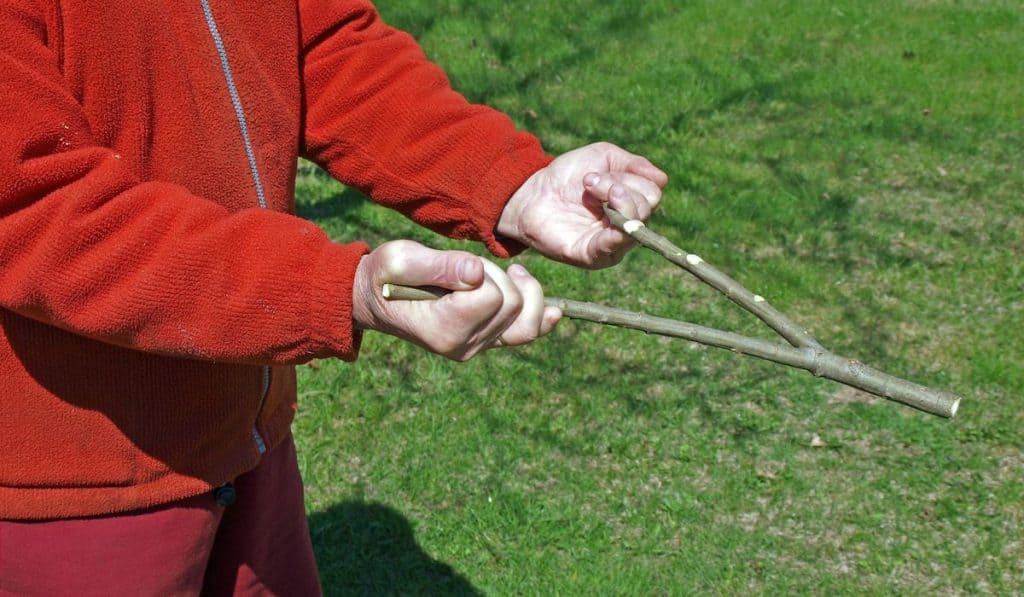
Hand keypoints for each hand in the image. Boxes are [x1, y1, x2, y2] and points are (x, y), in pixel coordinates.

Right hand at [352, 240, 560, 360]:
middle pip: (512, 305)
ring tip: (502, 275)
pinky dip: (540, 317)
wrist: (378, 299)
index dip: (482, 273)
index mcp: (443, 329)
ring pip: (527, 321)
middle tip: (467, 269)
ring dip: (519, 291)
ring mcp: (478, 347)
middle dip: (498, 277)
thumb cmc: (386, 275)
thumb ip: (438, 265)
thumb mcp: (400, 260)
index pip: (492, 297)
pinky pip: (527, 334)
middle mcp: (464, 346)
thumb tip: (476, 272)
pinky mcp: (488, 341)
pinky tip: (552, 310)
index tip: (456, 266)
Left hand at [497, 142, 667, 268]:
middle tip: (589, 182)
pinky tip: (605, 211)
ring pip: (636, 224)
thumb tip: (662, 179)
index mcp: (630, 203)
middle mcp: (626, 226)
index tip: (599, 173)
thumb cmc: (567, 176)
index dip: (631, 177)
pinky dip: (617, 229)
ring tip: (589, 188)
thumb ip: (634, 164)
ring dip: (616, 199)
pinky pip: (615, 246)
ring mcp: (612, 243)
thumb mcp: (603, 158)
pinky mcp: (593, 256)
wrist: (531, 193)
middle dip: (620, 186)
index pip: (651, 192)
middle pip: (647, 207)